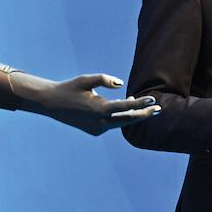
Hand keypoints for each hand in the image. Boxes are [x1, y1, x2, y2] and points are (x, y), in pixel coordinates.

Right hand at [11, 72, 160, 135]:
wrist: (52, 104)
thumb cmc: (70, 88)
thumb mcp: (86, 79)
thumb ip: (104, 79)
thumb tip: (121, 84)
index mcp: (98, 109)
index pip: (125, 108)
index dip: (141, 104)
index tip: (153, 100)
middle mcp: (99, 122)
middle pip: (128, 120)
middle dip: (144, 114)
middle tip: (158, 108)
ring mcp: (97, 129)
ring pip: (120, 123)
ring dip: (132, 114)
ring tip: (141, 104)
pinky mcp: (95, 132)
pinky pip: (112, 124)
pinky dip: (119, 117)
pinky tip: (124, 106)